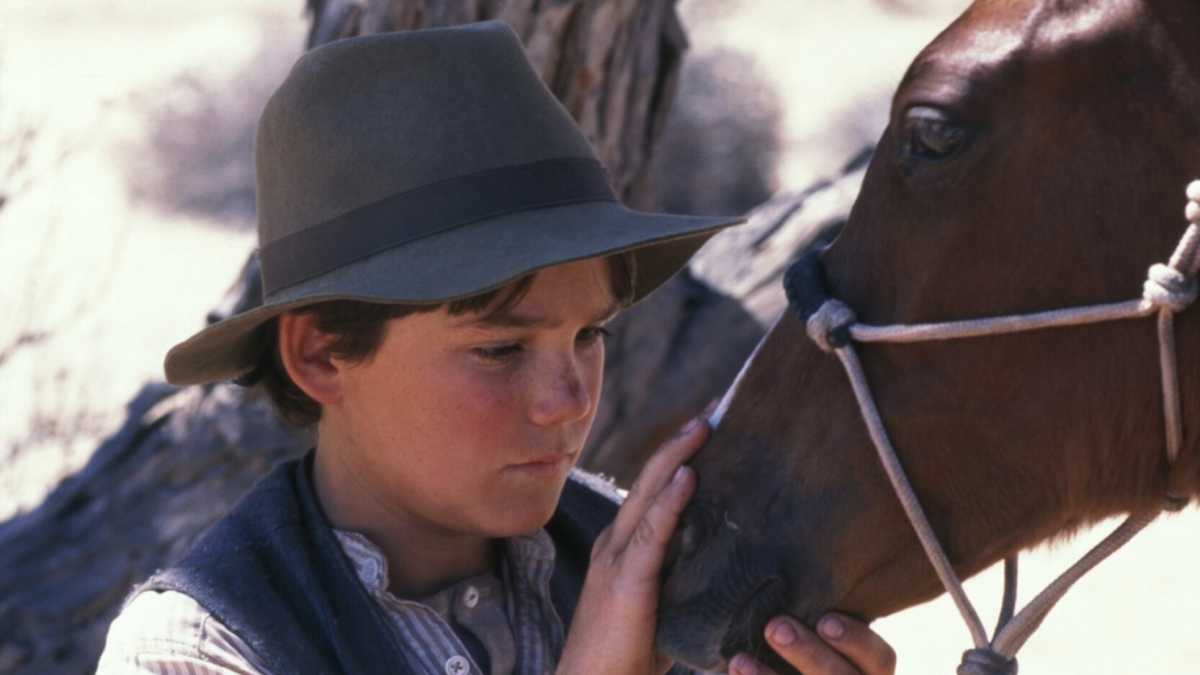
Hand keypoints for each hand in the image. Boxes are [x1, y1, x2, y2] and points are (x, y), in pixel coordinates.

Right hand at [556, 418, 708, 674]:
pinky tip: (690, 476)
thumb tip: (724, 567)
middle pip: (649, 479)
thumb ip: (681, 582)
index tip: (707, 429)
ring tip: (705, 425)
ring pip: (648, 493)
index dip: (678, 457)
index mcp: (622, 549)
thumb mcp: (660, 609)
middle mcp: (615, 543)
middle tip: (713, 410)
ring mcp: (616, 559)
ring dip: (678, 456)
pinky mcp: (625, 582)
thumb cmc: (626, 660)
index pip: (652, 491)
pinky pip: (652, 532)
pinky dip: (671, 500)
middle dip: (681, 443)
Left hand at [729, 614, 895, 674]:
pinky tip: (736, 668)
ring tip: (739, 659)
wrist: (780, 666)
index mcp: (869, 670)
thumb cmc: (803, 637)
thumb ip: (816, 609)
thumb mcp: (818, 626)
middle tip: (776, 626)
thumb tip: (791, 551)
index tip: (826, 619)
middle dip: (809, 654)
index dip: (857, 641)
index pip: (880, 659)